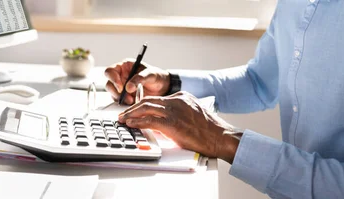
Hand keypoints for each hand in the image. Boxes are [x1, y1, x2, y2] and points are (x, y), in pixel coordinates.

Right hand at [104, 60, 170, 104]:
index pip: (110, 71)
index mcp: (124, 66)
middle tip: (127, 97)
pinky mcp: (124, 96)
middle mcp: (120, 76)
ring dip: (121, 99)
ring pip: (113, 94)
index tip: (121, 88)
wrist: (163, 87)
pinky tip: (133, 102)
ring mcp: (121, 87)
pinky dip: (124, 103)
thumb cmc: (157, 76)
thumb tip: (128, 88)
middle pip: (109, 84)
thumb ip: (139, 79)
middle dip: (116, 92)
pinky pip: (119, 100)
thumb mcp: (150, 74)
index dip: (113, 79)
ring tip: (132, 100)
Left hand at [118, 92, 241, 162]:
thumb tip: (162, 123)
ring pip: (145, 108)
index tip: (134, 110)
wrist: (220, 136)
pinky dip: (137, 122)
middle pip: (148, 100)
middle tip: (123, 114)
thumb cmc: (209, 130)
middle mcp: (176, 100)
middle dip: (133, 107)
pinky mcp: (172, 122)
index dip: (142, 104)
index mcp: (181, 97)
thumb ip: (178, 114)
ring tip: (123, 119)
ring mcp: (173, 110)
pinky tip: (130, 124)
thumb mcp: (192, 115)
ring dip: (131, 114)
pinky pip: (149, 120)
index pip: (156, 99)